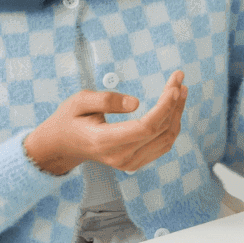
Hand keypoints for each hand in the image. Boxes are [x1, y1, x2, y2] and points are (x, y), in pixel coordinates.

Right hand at [23, 72, 186, 175]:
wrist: (62, 146)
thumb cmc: (69, 119)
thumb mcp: (79, 102)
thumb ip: (105, 100)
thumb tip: (136, 103)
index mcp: (104, 141)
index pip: (146, 127)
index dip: (165, 107)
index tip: (175, 86)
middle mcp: (120, 157)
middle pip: (160, 131)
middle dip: (174, 103)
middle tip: (178, 79)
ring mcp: (129, 163)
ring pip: (166, 138)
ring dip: (177, 112)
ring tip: (181, 88)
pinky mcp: (136, 163)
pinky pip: (163, 144)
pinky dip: (172, 124)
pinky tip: (174, 106)